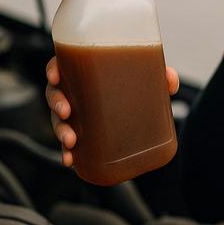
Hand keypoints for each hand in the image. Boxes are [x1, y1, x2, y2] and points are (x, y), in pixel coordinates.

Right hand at [45, 56, 179, 166]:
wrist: (140, 111)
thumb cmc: (135, 84)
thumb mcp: (149, 77)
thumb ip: (161, 76)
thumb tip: (170, 79)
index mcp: (84, 72)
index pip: (61, 65)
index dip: (54, 68)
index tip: (56, 75)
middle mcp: (74, 92)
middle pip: (55, 93)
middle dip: (56, 103)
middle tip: (67, 112)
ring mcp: (75, 114)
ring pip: (58, 120)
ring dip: (59, 130)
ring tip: (70, 141)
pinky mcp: (81, 134)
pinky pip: (68, 143)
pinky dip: (67, 152)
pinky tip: (69, 159)